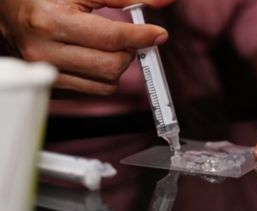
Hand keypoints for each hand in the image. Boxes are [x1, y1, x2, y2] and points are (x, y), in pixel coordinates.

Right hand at [0, 0, 172, 93]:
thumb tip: (162, 2)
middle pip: (112, 66)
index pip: (110, 38)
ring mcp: (48, 73)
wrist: (8, 12)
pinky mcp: (53, 85)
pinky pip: (95, 89)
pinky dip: (105, 75)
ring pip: (106, 82)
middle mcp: (45, 52)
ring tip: (110, 46)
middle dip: (130, 51)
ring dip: (119, 65)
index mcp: (50, 22)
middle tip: (129, 38)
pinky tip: (97, 57)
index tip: (158, 34)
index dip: (141, 36)